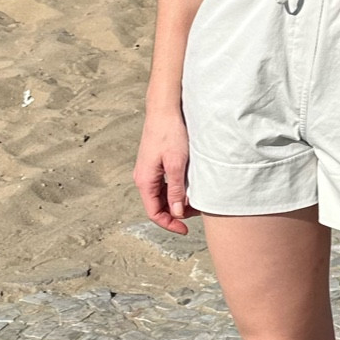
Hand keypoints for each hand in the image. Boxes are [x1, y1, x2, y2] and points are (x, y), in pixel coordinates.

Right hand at [134, 108, 190, 233]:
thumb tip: (176, 213)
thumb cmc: (170, 133)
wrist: (164, 109)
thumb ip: (176, 190)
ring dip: (177, 201)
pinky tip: (190, 186)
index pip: (154, 213)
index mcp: (145, 181)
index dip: (169, 224)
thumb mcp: (176, 164)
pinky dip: (176, 189)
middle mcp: (143, 177)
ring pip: (162, 195)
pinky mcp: (155, 163)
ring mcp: (148, 170)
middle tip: (196, 212)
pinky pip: (164, 184)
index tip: (185, 229)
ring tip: (196, 199)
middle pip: (158, 205)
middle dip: (176, 213)